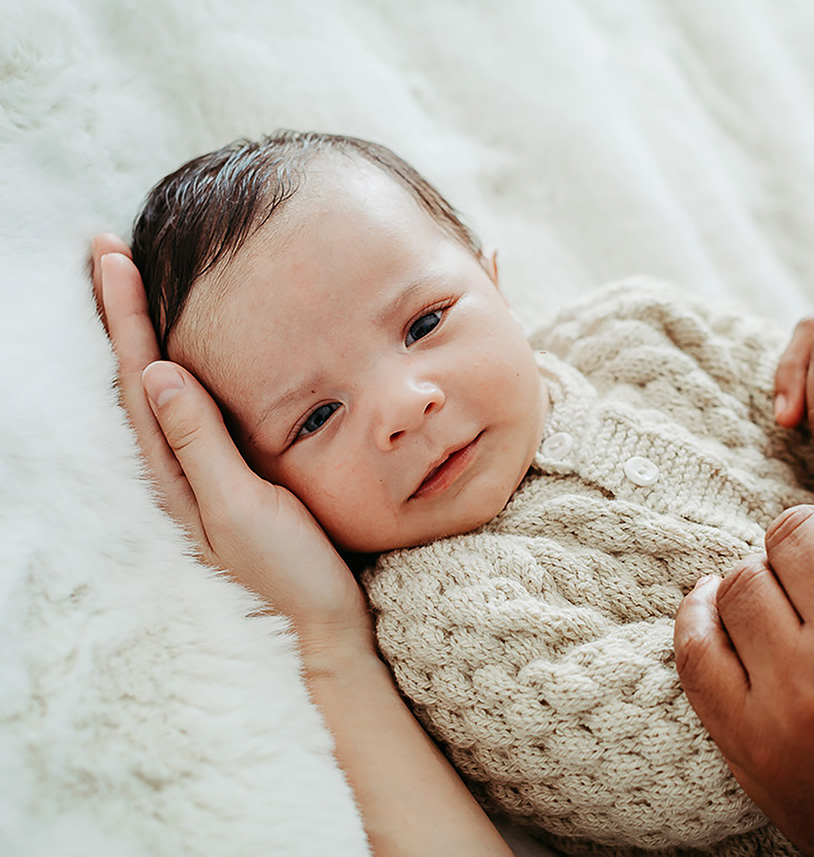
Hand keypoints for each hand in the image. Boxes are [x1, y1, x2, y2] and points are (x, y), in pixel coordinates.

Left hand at [91, 235, 370, 650]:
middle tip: (106, 250)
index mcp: (176, 469)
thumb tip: (157, 374)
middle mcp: (179, 466)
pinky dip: (182, 364)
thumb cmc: (288, 568)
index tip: (111, 256)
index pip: (139, 377)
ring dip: (143, 332)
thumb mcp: (240, 506)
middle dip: (121, 311)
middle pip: (138, 374)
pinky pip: (192, 406)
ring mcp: (204, 471)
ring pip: (161, 387)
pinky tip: (188, 354)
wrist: (324, 618)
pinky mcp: (232, 474)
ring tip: (132, 286)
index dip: (124, 316)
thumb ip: (199, 443)